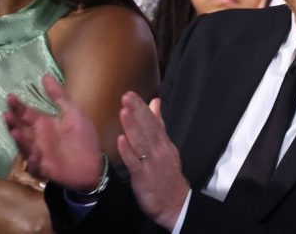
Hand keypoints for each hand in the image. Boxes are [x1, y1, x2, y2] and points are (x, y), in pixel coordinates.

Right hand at [4, 75, 102, 191]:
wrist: (93, 164)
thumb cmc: (83, 138)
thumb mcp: (73, 113)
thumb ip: (60, 96)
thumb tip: (45, 76)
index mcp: (45, 124)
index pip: (27, 113)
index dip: (18, 106)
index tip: (11, 96)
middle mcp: (38, 138)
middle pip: (21, 129)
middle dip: (13, 122)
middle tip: (7, 114)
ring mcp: (39, 153)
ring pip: (25, 146)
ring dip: (20, 140)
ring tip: (15, 131)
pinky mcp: (44, 168)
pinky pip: (36, 164)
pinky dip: (33, 160)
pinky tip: (34, 154)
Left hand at [117, 93, 188, 230]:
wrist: (174, 202)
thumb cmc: (166, 173)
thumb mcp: (166, 146)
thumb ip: (159, 124)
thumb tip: (155, 103)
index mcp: (164, 143)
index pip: (153, 122)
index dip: (142, 108)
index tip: (131, 95)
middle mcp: (159, 150)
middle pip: (148, 128)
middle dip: (137, 112)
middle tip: (126, 96)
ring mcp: (151, 163)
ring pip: (141, 142)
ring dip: (132, 127)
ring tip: (124, 112)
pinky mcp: (143, 177)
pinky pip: (135, 163)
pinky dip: (128, 151)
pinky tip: (121, 141)